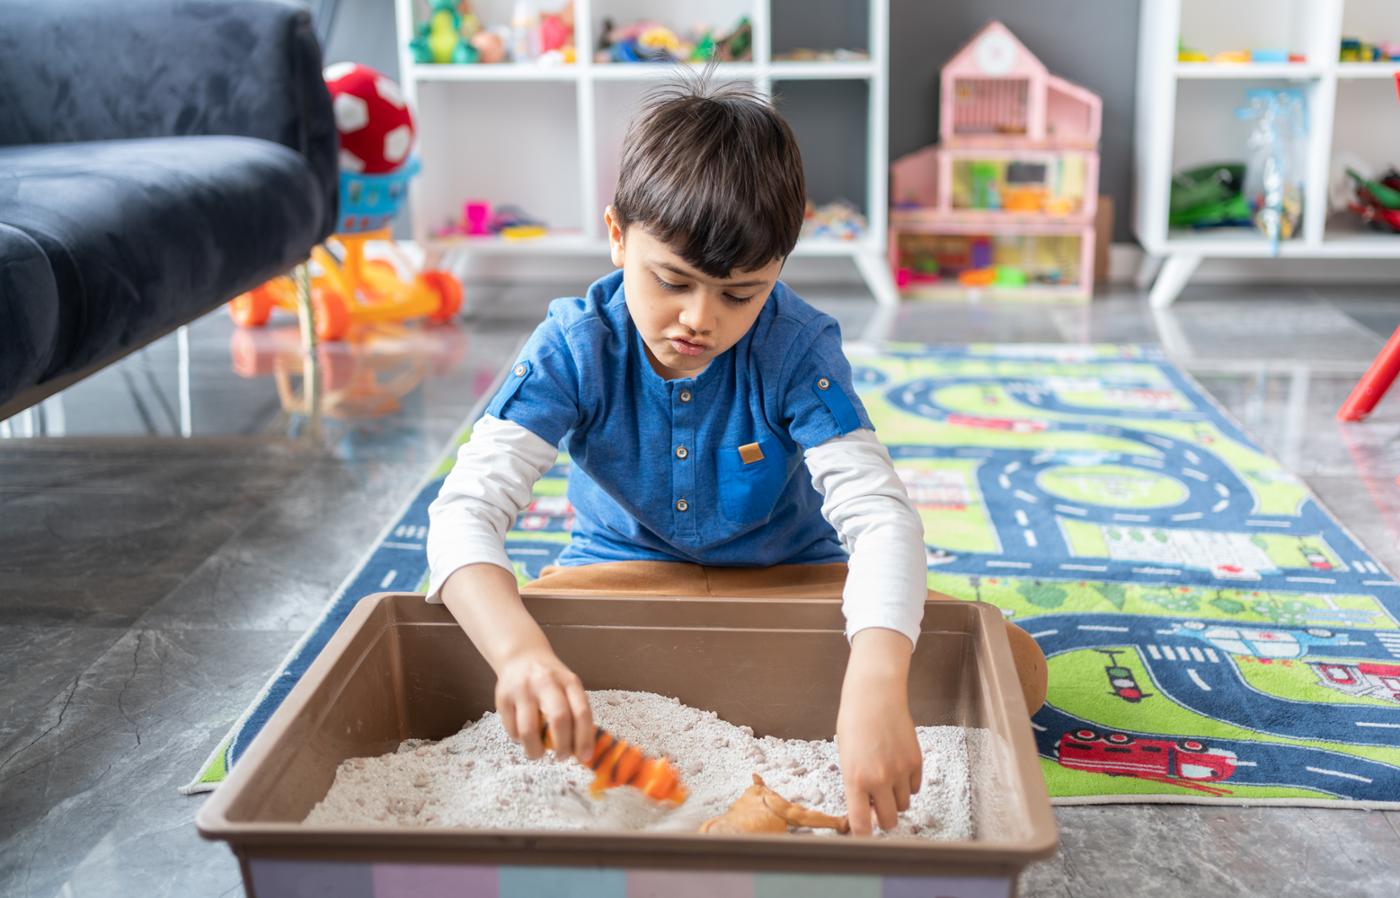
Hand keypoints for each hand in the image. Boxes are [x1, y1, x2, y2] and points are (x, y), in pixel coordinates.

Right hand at [494, 648, 594, 761]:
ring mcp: (522, 690)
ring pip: (529, 730)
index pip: (582, 712)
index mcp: (569, 681)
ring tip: (539, 753)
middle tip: (562, 757)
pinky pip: (512, 731)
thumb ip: (576, 713)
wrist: (521, 656)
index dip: (585, 739)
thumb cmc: (551, 680)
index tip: (584, 757)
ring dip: (536, 750)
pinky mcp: (503, 699)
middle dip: (562, 746)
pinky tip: (525, 736)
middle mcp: (546, 683)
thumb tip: (585, 751)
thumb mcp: (569, 687)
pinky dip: (520, 741)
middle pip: (559, 719)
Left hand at [836, 628, 921, 835]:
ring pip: (904, 805)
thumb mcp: (846, 757)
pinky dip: (907, 784)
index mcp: (855, 779)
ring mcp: (900, 771)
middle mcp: (879, 778)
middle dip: (884, 820)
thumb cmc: (854, 724)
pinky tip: (897, 766)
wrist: (875, 697)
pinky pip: (914, 788)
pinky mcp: (916, 762)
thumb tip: (868, 812)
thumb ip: (856, 785)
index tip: (863, 842)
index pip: (861, 823)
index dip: (863, 837)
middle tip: (878, 809)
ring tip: (886, 779)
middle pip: (889, 821)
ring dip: (896, 799)